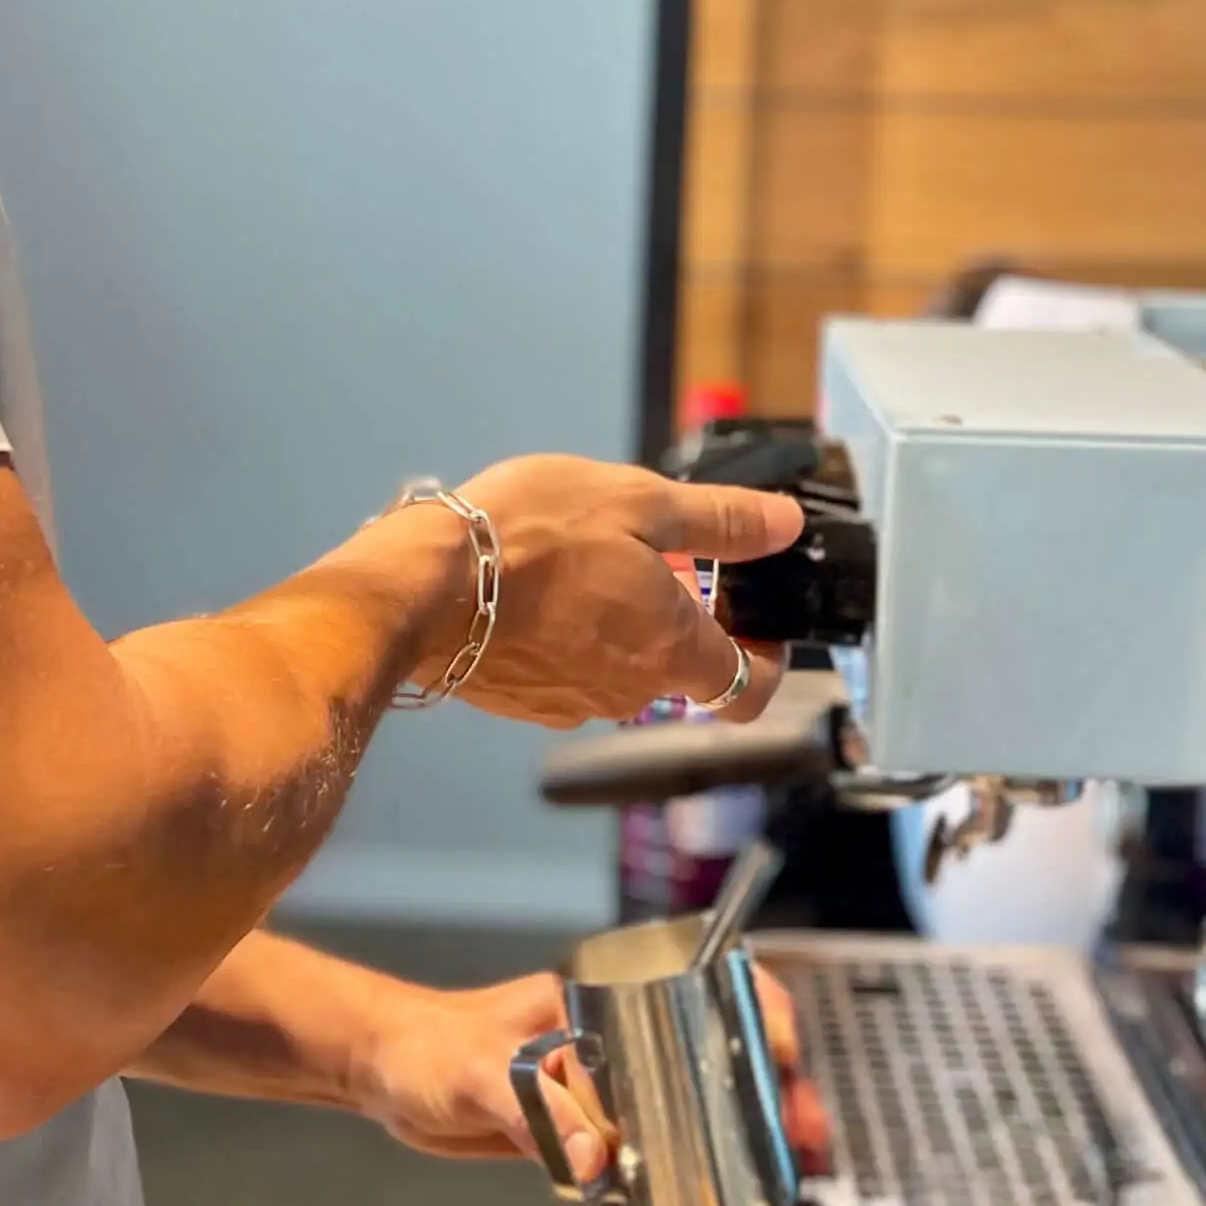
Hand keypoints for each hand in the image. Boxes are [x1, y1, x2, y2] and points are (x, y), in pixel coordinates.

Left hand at [357, 965, 833, 1177]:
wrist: (382, 1074)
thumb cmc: (424, 1047)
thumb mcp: (475, 1072)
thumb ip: (530, 1111)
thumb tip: (592, 1158)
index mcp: (601, 1000)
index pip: (703, 985)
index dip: (756, 1011)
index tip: (784, 1053)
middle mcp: (616, 1036)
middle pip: (718, 1049)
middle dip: (773, 1086)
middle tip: (806, 1137)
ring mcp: (607, 1083)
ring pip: (695, 1099)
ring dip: (744, 1129)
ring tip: (786, 1169)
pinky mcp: (588, 1128)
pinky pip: (653, 1143)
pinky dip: (691, 1164)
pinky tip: (717, 1193)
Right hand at [436, 456, 803, 732]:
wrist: (420, 586)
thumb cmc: (528, 537)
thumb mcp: (637, 502)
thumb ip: (721, 521)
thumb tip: (785, 525)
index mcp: (672, 649)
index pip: (752, 690)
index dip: (767, 657)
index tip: (752, 615)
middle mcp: (631, 692)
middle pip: (684, 669)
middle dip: (683, 616)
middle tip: (657, 555)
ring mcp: (574, 702)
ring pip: (625, 668)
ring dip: (624, 623)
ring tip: (588, 561)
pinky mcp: (525, 702)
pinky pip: (571, 671)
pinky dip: (572, 636)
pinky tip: (542, 589)